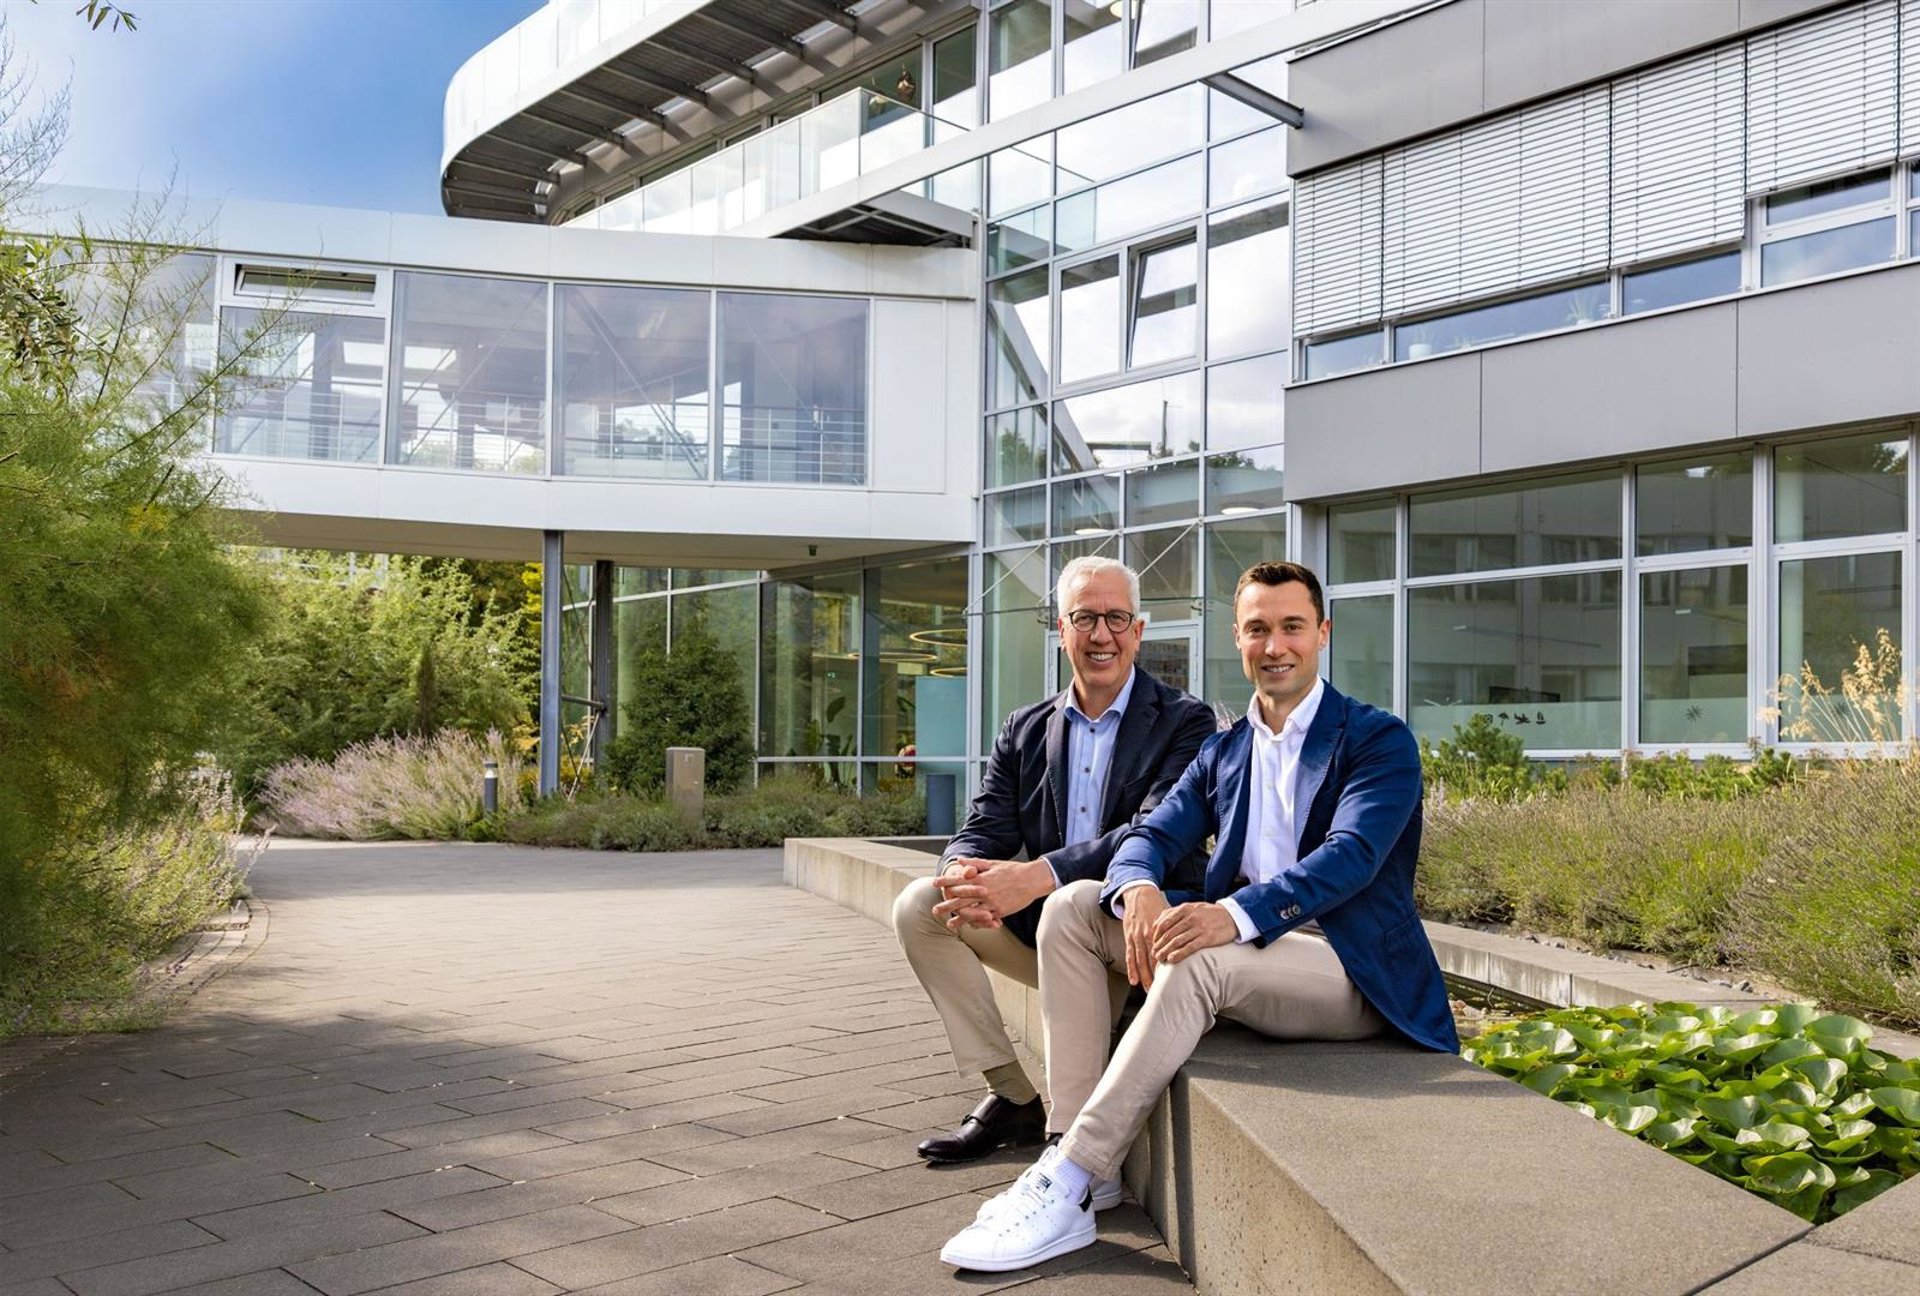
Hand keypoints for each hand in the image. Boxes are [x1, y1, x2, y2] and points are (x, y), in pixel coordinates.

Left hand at [932, 858, 1053, 929]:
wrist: (1032, 879)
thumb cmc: (1012, 870)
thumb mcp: (992, 863)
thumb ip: (974, 863)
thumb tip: (959, 860)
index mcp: (981, 877)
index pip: (959, 880)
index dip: (946, 881)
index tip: (934, 883)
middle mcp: (984, 891)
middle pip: (961, 899)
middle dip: (947, 905)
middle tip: (935, 910)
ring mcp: (992, 902)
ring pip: (972, 912)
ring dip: (959, 919)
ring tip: (950, 925)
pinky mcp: (1000, 911)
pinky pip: (986, 919)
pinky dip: (977, 923)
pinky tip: (970, 927)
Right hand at [1120, 886, 1167, 988]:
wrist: (1139, 893)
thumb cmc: (1156, 906)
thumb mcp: (1169, 917)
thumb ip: (1177, 929)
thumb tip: (1190, 939)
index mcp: (1162, 931)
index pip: (1167, 951)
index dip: (1171, 965)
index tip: (1177, 978)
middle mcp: (1149, 935)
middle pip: (1155, 959)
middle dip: (1158, 976)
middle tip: (1164, 990)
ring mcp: (1138, 937)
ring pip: (1142, 960)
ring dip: (1145, 976)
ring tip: (1149, 990)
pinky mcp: (1129, 937)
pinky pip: (1130, 956)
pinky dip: (1131, 969)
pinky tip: (1133, 981)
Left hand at [1150, 902, 1237, 966]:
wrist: (1232, 916)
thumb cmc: (1209, 913)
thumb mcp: (1192, 907)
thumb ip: (1174, 913)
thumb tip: (1157, 923)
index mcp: (1185, 909)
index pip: (1164, 923)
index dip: (1156, 935)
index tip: (1153, 943)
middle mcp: (1190, 918)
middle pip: (1169, 934)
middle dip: (1159, 945)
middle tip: (1154, 954)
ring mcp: (1199, 928)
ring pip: (1177, 941)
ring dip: (1166, 951)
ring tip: (1160, 959)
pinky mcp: (1207, 938)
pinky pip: (1190, 947)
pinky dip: (1179, 954)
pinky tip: (1172, 959)